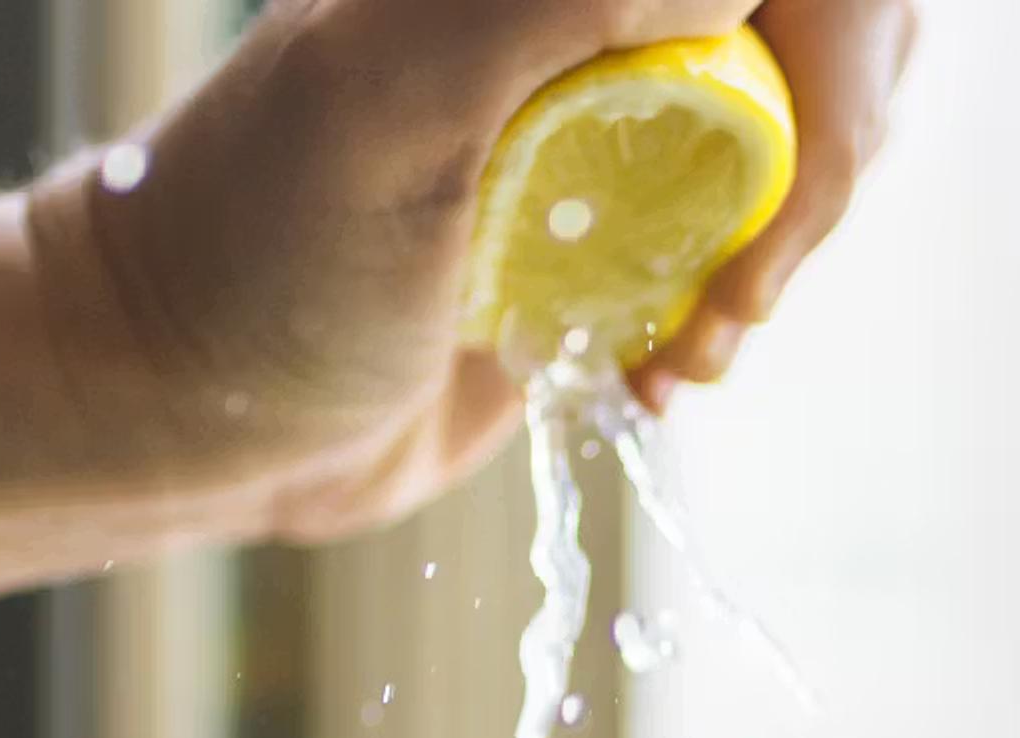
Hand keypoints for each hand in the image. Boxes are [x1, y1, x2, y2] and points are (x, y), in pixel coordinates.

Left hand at [19, 0, 915, 547]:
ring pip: (794, 127)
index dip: (831, 42)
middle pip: (817, 21)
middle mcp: (580, 9)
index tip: (796, 162)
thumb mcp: (387, 101)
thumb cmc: (254, 253)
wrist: (188, 414)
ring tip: (691, 341)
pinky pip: (739, 234)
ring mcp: (603, 111)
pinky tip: (659, 371)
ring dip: (778, 248)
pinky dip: (731, 312)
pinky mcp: (607, 224)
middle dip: (823, 151)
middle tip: (743, 279)